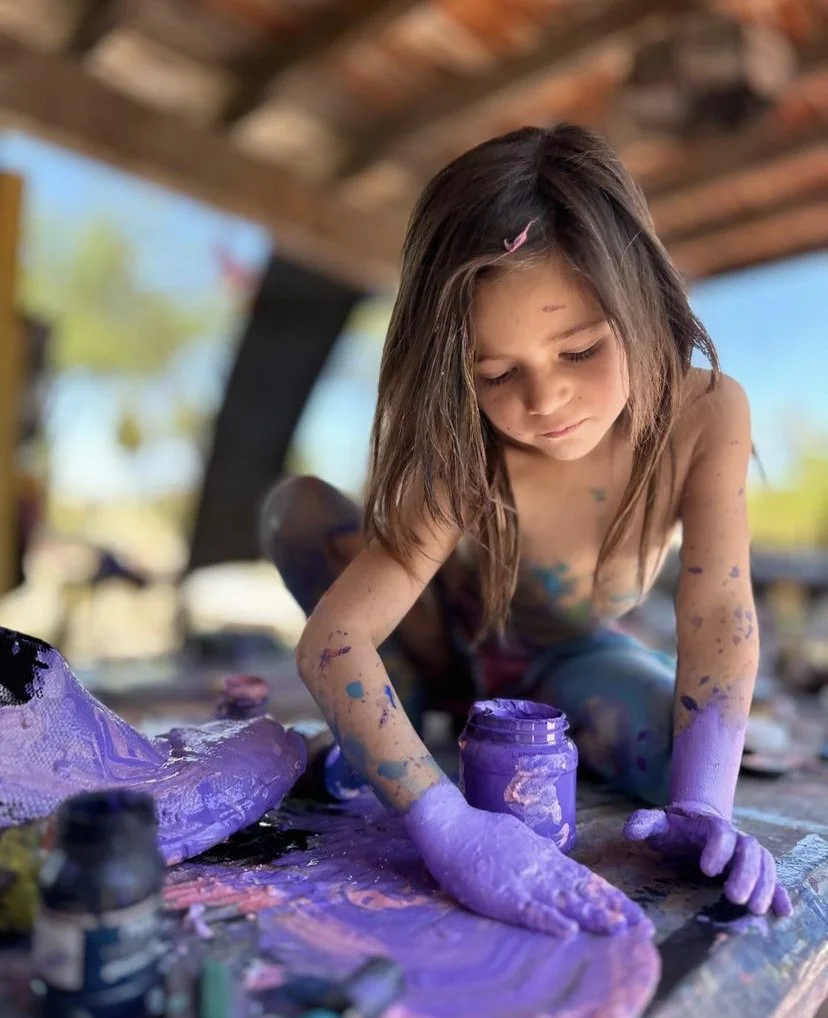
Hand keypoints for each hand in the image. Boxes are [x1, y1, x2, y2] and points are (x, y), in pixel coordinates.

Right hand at [403, 782, 649, 936]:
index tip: (635, 914)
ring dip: (591, 916)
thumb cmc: (480, 832)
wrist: (449, 826)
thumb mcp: (519, 836)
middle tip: (642, 927)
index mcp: (545, 856)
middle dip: (614, 910)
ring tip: (617, 928)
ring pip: (563, 901)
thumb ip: (540, 852)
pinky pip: (529, 910)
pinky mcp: (501, 894)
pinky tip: (568, 931)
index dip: (612, 897)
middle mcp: (541, 868)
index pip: (586, 879)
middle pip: (583, 892)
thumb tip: (557, 860)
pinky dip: (549, 922)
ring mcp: (522, 880)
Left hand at [624, 801, 791, 916]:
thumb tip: (629, 832)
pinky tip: (783, 911)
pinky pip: (773, 879)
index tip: (707, 869)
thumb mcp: (657, 823)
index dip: (718, 849)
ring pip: (765, 863)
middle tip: (734, 897)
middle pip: (749, 850)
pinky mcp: (754, 871)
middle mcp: (735, 837)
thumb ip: (643, 823)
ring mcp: (747, 853)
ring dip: (764, 885)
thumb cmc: (674, 828)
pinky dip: (780, 893)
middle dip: (745, 873)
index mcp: (711, 825)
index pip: (721, 833)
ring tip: (754, 909)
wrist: (695, 825)